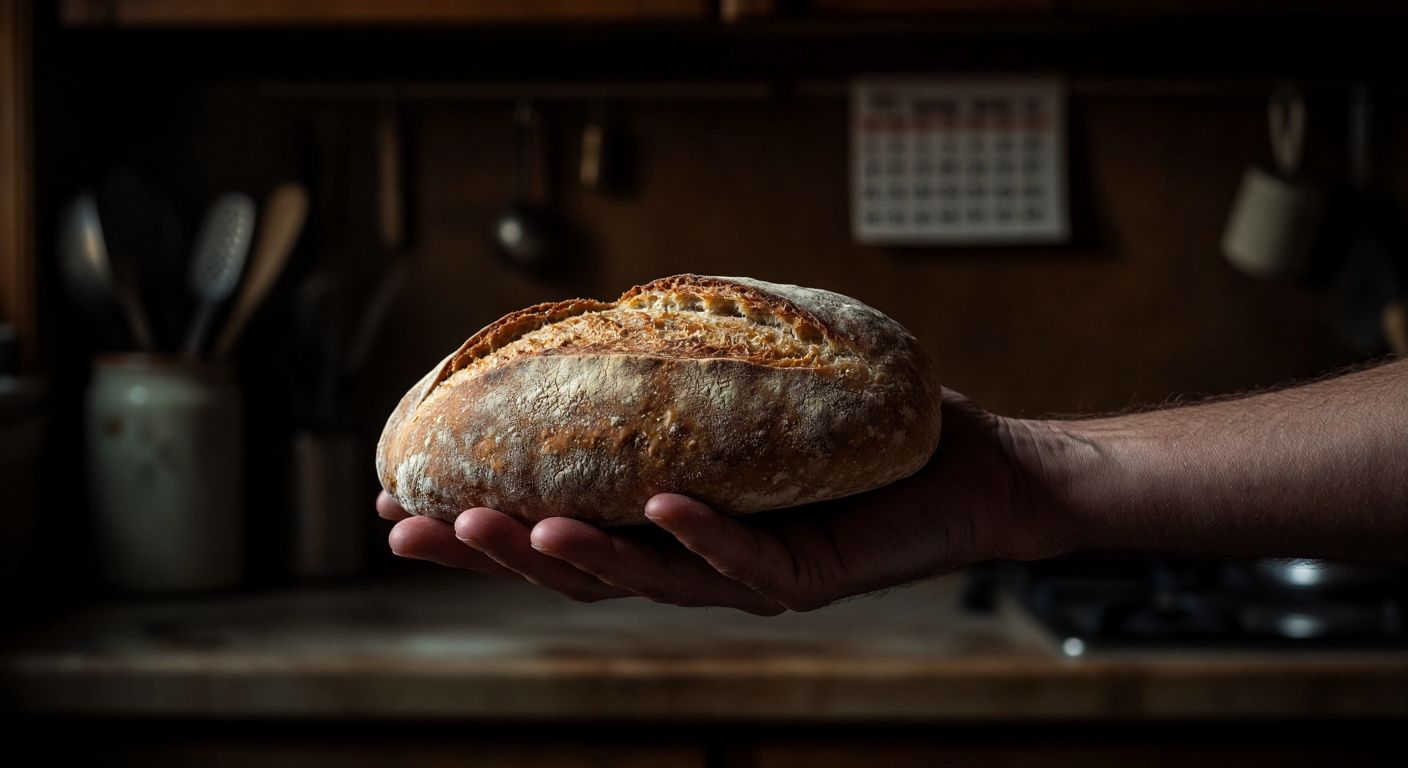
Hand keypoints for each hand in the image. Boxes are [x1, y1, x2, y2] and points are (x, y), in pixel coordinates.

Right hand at [379, 389, 1061, 613]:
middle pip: (577, 570)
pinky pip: (748, 561)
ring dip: (577, 558)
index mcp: (665, 526)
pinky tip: (656, 507)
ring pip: (647, 580)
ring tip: (513, 528)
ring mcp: (748, 576)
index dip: (477, 528)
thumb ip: (674, 382)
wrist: (968, 468)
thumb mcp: (742, 396)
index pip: (555, 529)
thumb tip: (595, 320)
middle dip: (493, 555)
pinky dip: (701, 534)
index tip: (395, 505)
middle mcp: (694, 561)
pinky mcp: (810, 578)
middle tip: (412, 527)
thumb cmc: (852, 428)